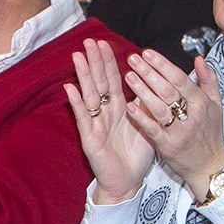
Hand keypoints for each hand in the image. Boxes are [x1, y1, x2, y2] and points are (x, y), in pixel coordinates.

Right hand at [61, 38, 154, 202]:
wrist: (128, 182)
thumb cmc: (136, 155)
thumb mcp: (148, 125)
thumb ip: (147, 105)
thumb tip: (154, 81)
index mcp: (119, 108)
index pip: (113, 79)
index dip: (108, 61)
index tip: (104, 42)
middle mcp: (105, 112)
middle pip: (99, 82)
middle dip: (94, 61)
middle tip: (88, 41)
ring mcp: (95, 123)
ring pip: (89, 95)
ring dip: (82, 75)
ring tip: (77, 56)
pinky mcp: (89, 138)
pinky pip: (82, 117)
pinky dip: (76, 103)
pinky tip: (69, 88)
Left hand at [119, 50, 223, 199]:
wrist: (210, 167)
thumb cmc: (211, 133)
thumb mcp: (216, 105)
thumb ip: (208, 80)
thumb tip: (198, 58)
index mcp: (202, 103)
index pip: (180, 79)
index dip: (162, 65)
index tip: (147, 53)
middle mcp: (192, 116)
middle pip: (167, 90)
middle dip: (149, 73)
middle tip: (133, 59)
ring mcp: (179, 132)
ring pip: (159, 108)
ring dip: (142, 91)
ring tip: (128, 76)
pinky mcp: (168, 147)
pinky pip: (153, 130)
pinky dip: (141, 118)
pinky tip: (129, 106)